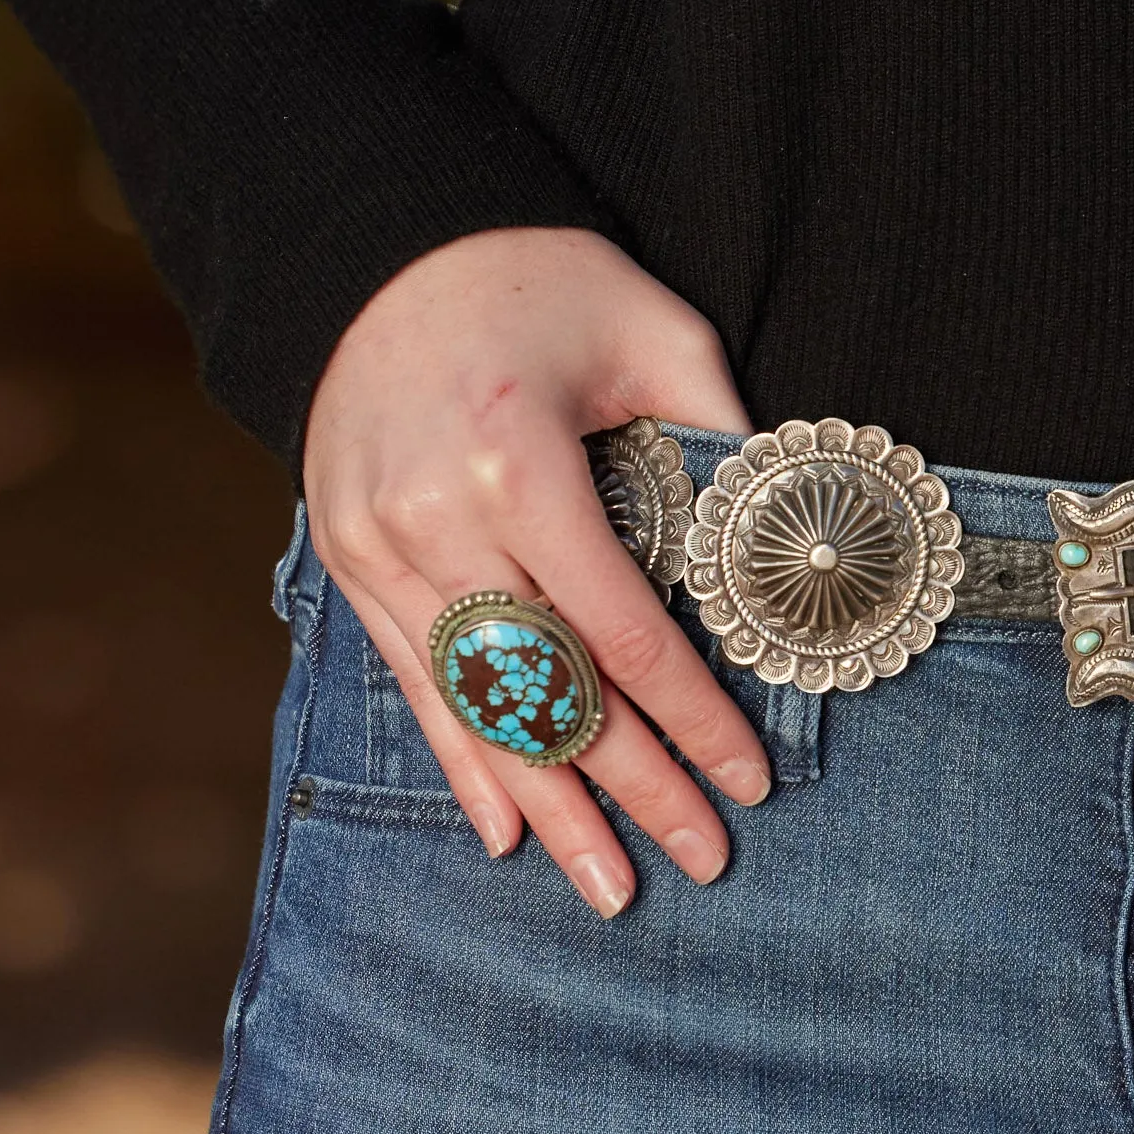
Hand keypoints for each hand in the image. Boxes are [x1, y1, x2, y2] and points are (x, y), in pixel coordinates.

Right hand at [302, 225, 762, 914]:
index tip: (750, 780)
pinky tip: (506, 831)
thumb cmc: (538, 281)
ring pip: (479, 707)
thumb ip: (717, 436)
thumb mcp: (653, 330)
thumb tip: (783, 546)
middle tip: (702, 861)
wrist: (383, 246)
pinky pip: (413, 683)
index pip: (622, 631)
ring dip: (551, 805)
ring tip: (611, 887)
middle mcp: (435, 519)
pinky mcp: (349, 558)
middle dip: (634, 787)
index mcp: (518, 464)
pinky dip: (464, 761)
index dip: (691, 717)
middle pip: (551, 689)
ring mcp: (378, 547)